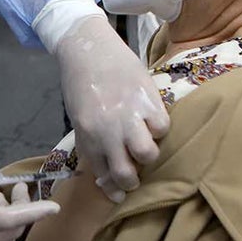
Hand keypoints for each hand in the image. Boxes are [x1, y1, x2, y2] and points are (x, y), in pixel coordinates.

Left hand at [54, 14, 169, 202]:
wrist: (87, 48)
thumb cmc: (80, 82)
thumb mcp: (79, 117)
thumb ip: (92, 141)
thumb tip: (106, 168)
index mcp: (87, 136)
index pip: (103, 174)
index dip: (112, 187)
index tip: (118, 192)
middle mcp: (107, 131)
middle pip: (126, 173)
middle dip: (132, 180)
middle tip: (136, 174)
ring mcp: (128, 115)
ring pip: (148, 154)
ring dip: (149, 154)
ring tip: (144, 143)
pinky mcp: (147, 99)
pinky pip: (162, 127)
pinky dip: (160, 128)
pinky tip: (152, 119)